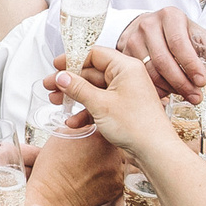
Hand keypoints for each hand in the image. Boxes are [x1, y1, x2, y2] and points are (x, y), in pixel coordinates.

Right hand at [50, 46, 173, 162]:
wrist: (155, 151)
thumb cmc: (137, 125)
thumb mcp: (100, 104)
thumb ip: (78, 88)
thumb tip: (61, 76)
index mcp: (125, 67)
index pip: (94, 54)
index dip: (72, 59)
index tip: (56, 66)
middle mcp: (126, 77)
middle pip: (91, 72)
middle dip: (69, 81)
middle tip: (50, 86)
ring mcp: (125, 93)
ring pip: (93, 89)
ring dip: (74, 96)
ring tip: (56, 103)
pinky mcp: (123, 109)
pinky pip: (100, 104)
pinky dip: (86, 111)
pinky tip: (73, 121)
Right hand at [115, 8, 205, 99]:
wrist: (149, 26)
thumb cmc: (176, 32)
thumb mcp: (195, 33)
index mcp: (170, 16)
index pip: (179, 43)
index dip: (191, 65)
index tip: (202, 81)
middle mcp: (149, 25)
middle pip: (163, 61)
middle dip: (181, 83)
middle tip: (195, 96)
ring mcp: (133, 39)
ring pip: (150, 72)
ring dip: (169, 88)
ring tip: (184, 95)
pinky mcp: (124, 53)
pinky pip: (140, 77)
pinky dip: (156, 89)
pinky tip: (168, 93)